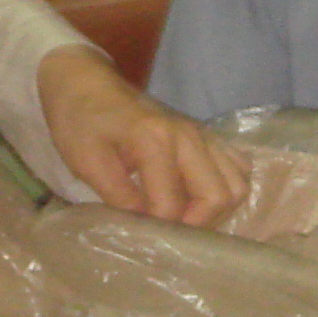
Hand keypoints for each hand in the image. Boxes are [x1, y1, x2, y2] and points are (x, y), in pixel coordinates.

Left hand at [34, 46, 247, 227]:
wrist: (85, 83)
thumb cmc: (80, 121)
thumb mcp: (86, 162)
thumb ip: (117, 196)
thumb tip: (145, 226)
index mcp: (156, 140)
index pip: (171, 205)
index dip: (157, 229)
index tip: (138, 233)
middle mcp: (189, 136)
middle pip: (220, 196)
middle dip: (197, 225)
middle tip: (168, 232)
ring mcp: (203, 134)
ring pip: (237, 184)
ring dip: (215, 210)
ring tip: (184, 218)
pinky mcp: (207, 135)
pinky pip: (236, 168)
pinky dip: (224, 190)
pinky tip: (196, 198)